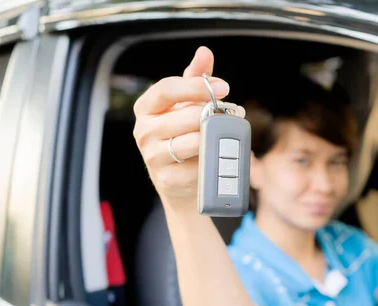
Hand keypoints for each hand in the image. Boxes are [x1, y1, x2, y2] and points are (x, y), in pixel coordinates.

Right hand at [132, 46, 243, 202]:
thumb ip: (195, 79)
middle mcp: (144, 131)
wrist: (178, 179)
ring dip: (216, 137)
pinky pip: (198, 166)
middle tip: (233, 113)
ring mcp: (153, 157)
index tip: (223, 88)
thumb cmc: (182, 133)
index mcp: (146, 107)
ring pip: (193, 142)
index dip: (196, 87)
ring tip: (227, 133)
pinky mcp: (167, 179)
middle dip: (213, 115)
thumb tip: (204, 53)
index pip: (167, 89)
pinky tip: (216, 156)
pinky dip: (212, 160)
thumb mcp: (186, 104)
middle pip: (185, 117)